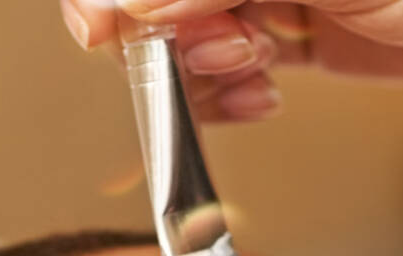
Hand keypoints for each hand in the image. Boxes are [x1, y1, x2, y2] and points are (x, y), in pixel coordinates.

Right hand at [58, 0, 402, 120]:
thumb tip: (132, 6)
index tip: (110, 27)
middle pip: (151, 2)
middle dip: (169, 34)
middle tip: (231, 46)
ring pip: (181, 41)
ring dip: (200, 71)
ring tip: (257, 68)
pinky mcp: (292, 32)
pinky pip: (223, 75)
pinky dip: (224, 99)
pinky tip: (263, 96)